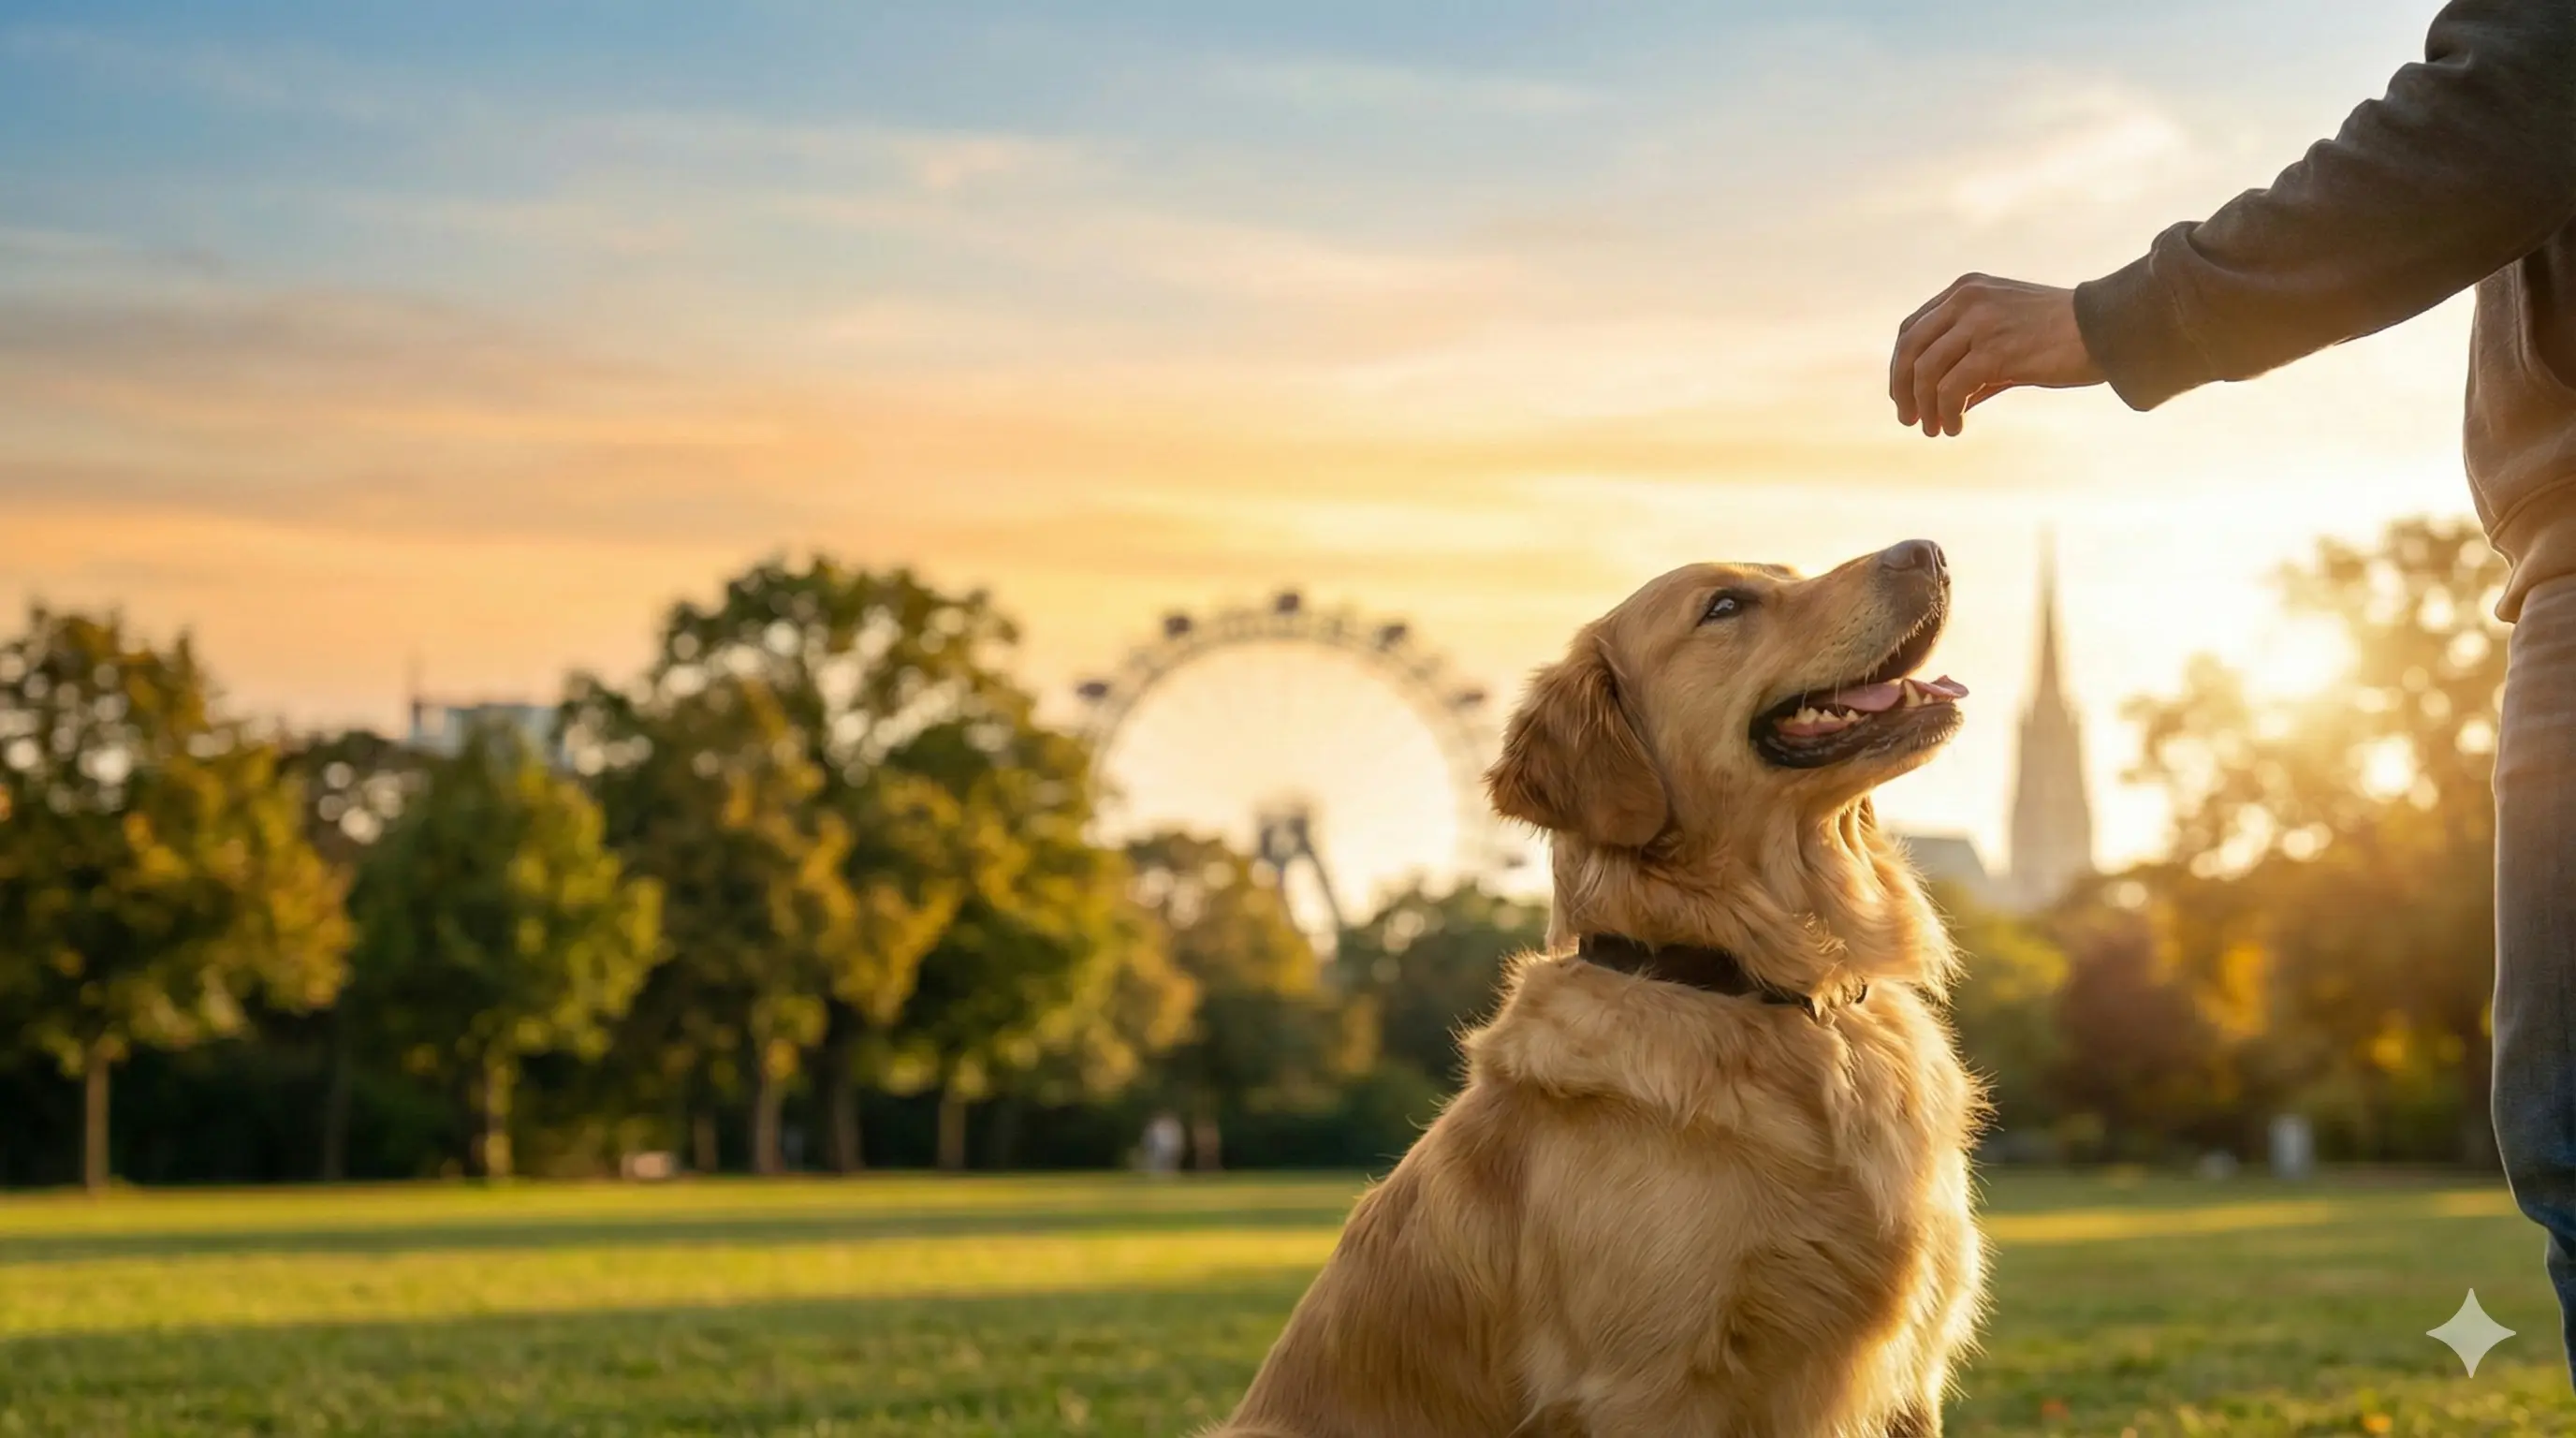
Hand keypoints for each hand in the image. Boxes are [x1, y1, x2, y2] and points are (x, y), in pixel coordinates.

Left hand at [1888, 275, 2103, 436]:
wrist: (2108, 328)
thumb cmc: (2063, 336)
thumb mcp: (2007, 337)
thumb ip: (1971, 360)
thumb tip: (1940, 403)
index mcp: (1966, 290)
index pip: (1912, 328)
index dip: (1901, 365)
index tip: (1905, 396)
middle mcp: (1966, 299)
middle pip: (1909, 348)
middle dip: (1902, 388)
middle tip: (1909, 419)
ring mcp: (1978, 322)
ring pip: (1925, 371)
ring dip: (1924, 407)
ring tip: (1934, 430)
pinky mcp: (1993, 350)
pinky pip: (1949, 389)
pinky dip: (1946, 414)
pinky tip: (1955, 428)